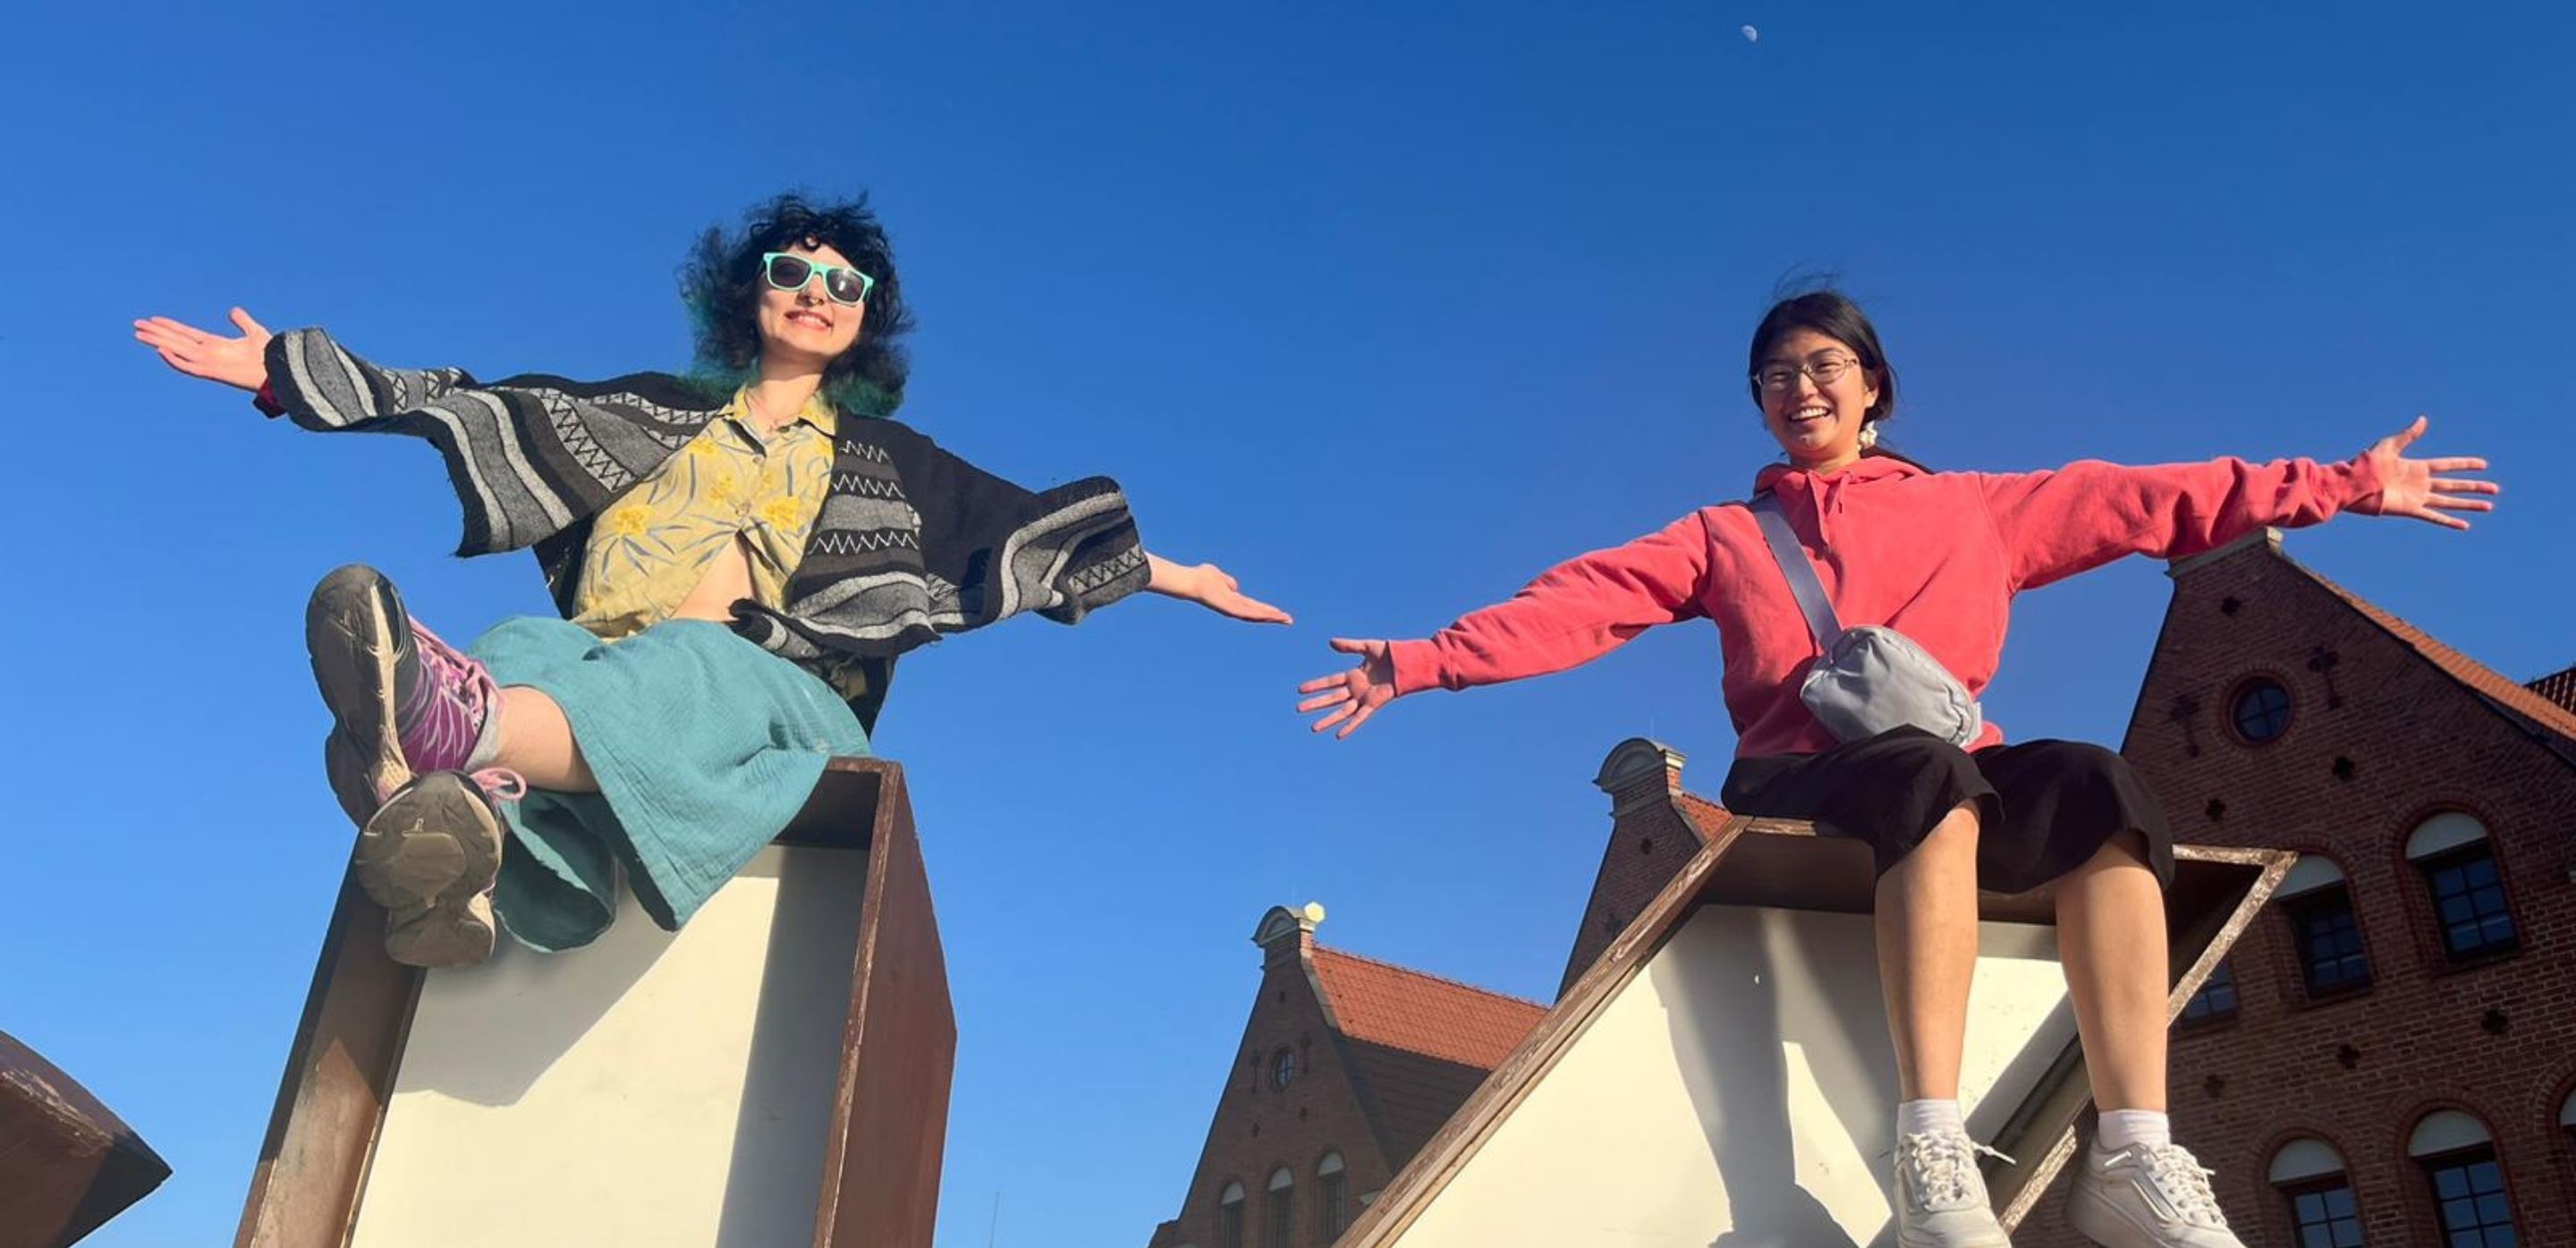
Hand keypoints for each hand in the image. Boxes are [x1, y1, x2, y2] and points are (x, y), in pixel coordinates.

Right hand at [134, 308, 272, 391]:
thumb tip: (233, 311)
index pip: (186, 334)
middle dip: (156, 333)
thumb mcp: (254, 332)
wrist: (280, 369)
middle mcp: (208, 353)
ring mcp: (209, 362)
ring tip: (139, 333)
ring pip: (176, 350)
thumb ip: (243, 322)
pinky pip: (188, 366)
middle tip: (136, 325)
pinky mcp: (213, 372)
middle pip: (176, 340)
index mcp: (215, 344)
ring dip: (158, 341)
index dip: (170, 326)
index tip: (153, 319)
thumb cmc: (269, 355)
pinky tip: (160, 349)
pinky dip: (174, 359)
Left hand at [1191, 563, 1292, 623]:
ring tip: (1285, 619)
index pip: (1254, 607)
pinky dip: (1260, 614)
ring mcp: (1232, 609)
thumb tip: (1234, 586)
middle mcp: (1234, 608)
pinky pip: (1248, 612)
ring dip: (1271, 617)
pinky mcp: (1229, 608)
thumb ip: (1228, 582)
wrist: (1191, 581)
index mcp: (1233, 601)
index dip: (1267, 610)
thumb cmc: (1202, 578)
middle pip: (1258, 614)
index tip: (1279, 612)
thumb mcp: (1220, 577)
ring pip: (1256, 615)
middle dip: (1273, 617)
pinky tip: (1270, 615)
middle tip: (1289, 620)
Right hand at [1297, 638, 1397, 738]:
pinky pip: (1360, 717)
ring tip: (1313, 728)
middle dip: (1315, 704)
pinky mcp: (1374, 704)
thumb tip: (1330, 642)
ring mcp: (1364, 698)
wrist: (1407, 662)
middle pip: (1331, 698)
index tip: (1300, 690)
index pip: (1329, 682)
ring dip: (1327, 719)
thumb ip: (1349, 646)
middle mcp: (1356, 689)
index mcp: (1353, 675)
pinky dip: (1350, 726)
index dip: (1315, 685)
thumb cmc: (1389, 654)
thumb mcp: (1366, 647)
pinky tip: (1338, 734)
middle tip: (1298, 709)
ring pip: (1341, 711)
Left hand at [2362, 416, 2497, 529]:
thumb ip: (2408, 435)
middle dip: (2475, 486)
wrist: (2354, 485)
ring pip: (2450, 502)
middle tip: (2495, 489)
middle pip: (2455, 485)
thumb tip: (2423, 419)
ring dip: (2469, 504)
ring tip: (2488, 506)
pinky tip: (2464, 525)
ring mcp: (2418, 498)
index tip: (2484, 465)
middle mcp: (2421, 483)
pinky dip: (2449, 521)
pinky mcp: (2411, 510)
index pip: (2448, 465)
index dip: (2465, 465)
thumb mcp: (2389, 445)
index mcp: (2417, 467)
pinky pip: (2434, 517)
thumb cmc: (2367, 464)